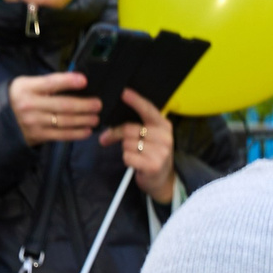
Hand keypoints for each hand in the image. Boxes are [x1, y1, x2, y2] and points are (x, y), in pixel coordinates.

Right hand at [9, 72, 100, 145]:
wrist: (1, 119)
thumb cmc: (21, 97)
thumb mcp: (28, 84)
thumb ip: (48, 83)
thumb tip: (75, 82)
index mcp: (27, 88)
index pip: (50, 83)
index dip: (68, 81)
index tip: (84, 80)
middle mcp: (29, 105)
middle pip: (62, 105)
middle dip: (84, 105)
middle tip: (97, 104)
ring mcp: (33, 122)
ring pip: (64, 121)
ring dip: (84, 120)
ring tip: (95, 118)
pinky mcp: (37, 136)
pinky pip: (61, 135)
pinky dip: (76, 133)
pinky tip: (87, 130)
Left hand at [102, 89, 178, 204]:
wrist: (162, 180)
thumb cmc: (152, 154)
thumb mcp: (151, 137)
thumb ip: (139, 125)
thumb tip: (114, 121)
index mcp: (164, 126)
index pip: (148, 109)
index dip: (135, 100)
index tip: (124, 92)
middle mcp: (165, 137)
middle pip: (129, 128)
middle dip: (115, 133)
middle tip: (107, 138)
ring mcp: (161, 152)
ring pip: (127, 143)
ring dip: (125, 149)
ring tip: (133, 154)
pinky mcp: (153, 165)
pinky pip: (128, 156)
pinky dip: (127, 159)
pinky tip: (135, 163)